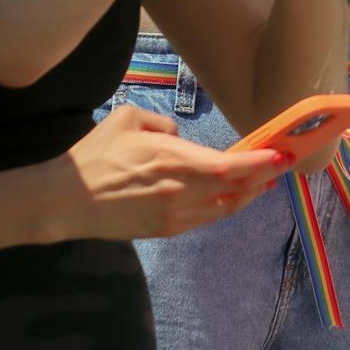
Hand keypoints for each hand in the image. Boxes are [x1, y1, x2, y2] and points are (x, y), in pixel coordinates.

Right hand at [51, 105, 286, 241]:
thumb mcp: (128, 119)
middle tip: (285, 162)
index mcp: (174, 160)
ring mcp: (175, 214)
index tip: (282, 154)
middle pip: (236, 186)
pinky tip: (235, 197)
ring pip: (226, 206)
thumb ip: (163, 123)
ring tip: (266, 180)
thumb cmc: (95, 155)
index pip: (230, 165)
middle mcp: (181, 190)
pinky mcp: (166, 230)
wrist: (64, 201)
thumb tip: (181, 136)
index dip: (260, 162)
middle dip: (265, 175)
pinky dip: (227, 207)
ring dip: (250, 193)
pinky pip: (207, 219)